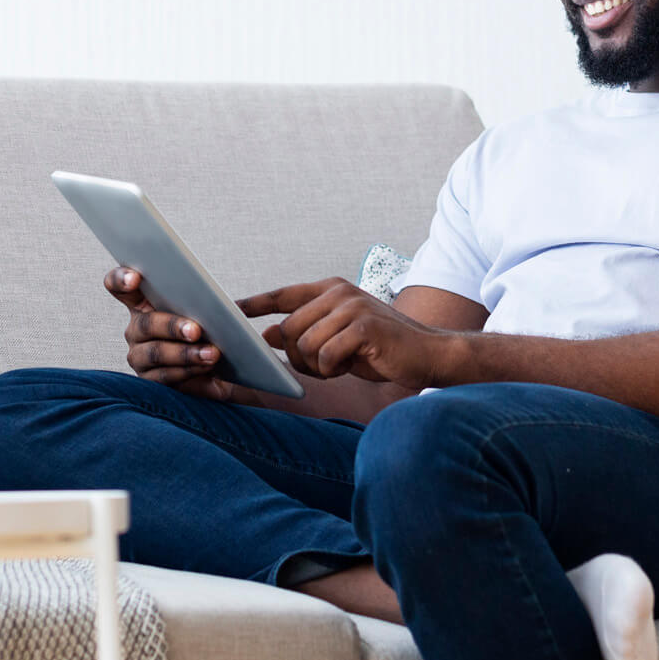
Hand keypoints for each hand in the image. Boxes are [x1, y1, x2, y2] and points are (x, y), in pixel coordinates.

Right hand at [103, 266, 245, 401]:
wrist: (222, 366)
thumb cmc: (211, 328)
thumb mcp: (211, 310)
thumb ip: (211, 300)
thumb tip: (232, 303)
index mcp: (144, 302)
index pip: (119, 286)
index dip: (121, 279)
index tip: (135, 278)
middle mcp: (136, 329)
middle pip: (145, 324)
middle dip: (171, 326)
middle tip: (195, 330)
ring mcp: (140, 356)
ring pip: (155, 353)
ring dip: (185, 354)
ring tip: (211, 354)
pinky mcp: (151, 380)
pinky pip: (165, 377)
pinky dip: (189, 371)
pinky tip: (206, 367)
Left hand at [238, 277, 457, 389]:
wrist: (427, 354)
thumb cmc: (379, 349)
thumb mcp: (338, 338)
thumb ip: (306, 333)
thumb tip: (266, 337)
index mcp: (331, 290)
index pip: (283, 294)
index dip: (255, 303)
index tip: (230, 310)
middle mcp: (339, 293)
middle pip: (288, 328)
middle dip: (296, 356)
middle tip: (322, 366)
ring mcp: (351, 307)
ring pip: (304, 344)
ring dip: (317, 365)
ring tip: (340, 364)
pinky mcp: (363, 326)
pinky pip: (325, 355)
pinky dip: (332, 369)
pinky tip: (351, 366)